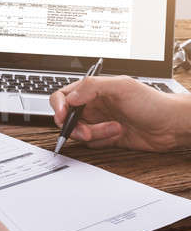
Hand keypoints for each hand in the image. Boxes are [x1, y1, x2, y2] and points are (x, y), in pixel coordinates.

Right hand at [50, 75, 190, 150]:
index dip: (58, 107)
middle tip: (88, 131)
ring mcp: (98, 121)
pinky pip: (92, 143)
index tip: (62, 117)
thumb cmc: (152, 103)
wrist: (171, 125)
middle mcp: (93, 105)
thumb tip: (69, 97)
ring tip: (115, 128)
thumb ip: (91, 87)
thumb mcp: (122, 87)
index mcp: (93, 90)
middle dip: (76, 127)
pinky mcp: (105, 136)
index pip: (63, 96)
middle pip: (67, 118)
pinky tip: (118, 135)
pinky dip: (102, 142)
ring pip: (79, 132)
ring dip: (95, 134)